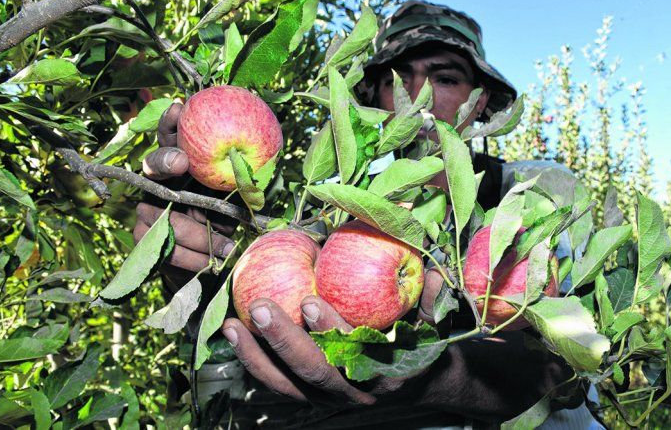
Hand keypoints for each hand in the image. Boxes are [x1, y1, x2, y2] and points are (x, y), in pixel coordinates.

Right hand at [133, 103, 235, 279]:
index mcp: (182, 166)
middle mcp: (159, 182)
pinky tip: (213, 263)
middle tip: (181, 161)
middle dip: (165, 160)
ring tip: (228, 247)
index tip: (179, 107)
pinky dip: (194, 257)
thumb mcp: (233, 200)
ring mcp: (146, 207)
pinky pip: (168, 247)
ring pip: (166, 217)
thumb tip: (268, 163)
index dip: (171, 123)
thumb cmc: (223, 221)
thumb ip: (239, 184)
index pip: (171, 137)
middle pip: (153, 165)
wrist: (206, 263)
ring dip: (198, 235)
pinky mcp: (143, 235)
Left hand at [220, 268, 578, 419]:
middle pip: (314, 374)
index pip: (356, 354)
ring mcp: (333, 400)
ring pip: (289, 387)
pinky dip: (256, 364)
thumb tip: (429, 270)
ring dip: (258, 357)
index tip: (309, 300)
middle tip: (259, 306)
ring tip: (231, 325)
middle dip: (284, 342)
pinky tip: (235, 336)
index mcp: (388, 372)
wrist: (427, 386)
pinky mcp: (314, 399)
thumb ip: (433, 300)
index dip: (331, 329)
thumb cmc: (429, 344)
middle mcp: (358, 394)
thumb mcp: (439, 323)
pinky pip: (280, 387)